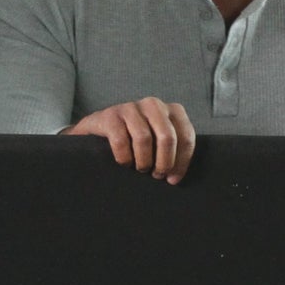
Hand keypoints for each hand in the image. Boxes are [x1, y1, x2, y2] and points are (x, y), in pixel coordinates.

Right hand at [64, 97, 196, 183]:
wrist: (99, 131)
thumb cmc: (135, 141)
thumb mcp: (158, 142)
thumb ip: (173, 152)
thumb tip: (175, 178)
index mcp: (172, 110)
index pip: (185, 137)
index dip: (182, 162)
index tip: (173, 180)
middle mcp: (153, 104)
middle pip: (167, 137)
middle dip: (163, 162)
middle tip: (157, 175)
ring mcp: (131, 107)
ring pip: (144, 139)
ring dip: (143, 161)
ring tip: (140, 169)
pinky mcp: (111, 115)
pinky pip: (121, 140)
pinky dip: (124, 158)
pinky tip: (124, 163)